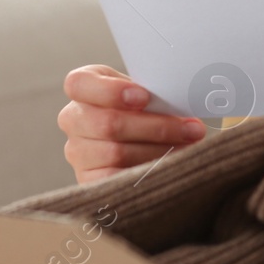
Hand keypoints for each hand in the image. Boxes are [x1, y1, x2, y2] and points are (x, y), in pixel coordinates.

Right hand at [57, 64, 206, 183]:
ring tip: (187, 146)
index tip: (144, 97)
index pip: (78, 84)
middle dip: (155, 127)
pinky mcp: (88, 179)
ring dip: (158, 150)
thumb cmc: (145, 108)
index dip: (110, 91)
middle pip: (108, 123)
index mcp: (82, 88)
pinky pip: (116, 178)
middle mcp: (73, 119)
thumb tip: (181, 99)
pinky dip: (147, 171)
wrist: (140, 138)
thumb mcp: (145, 91)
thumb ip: (152, 90)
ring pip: (116, 152)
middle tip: (190, 129)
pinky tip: (169, 165)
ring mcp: (77, 151)